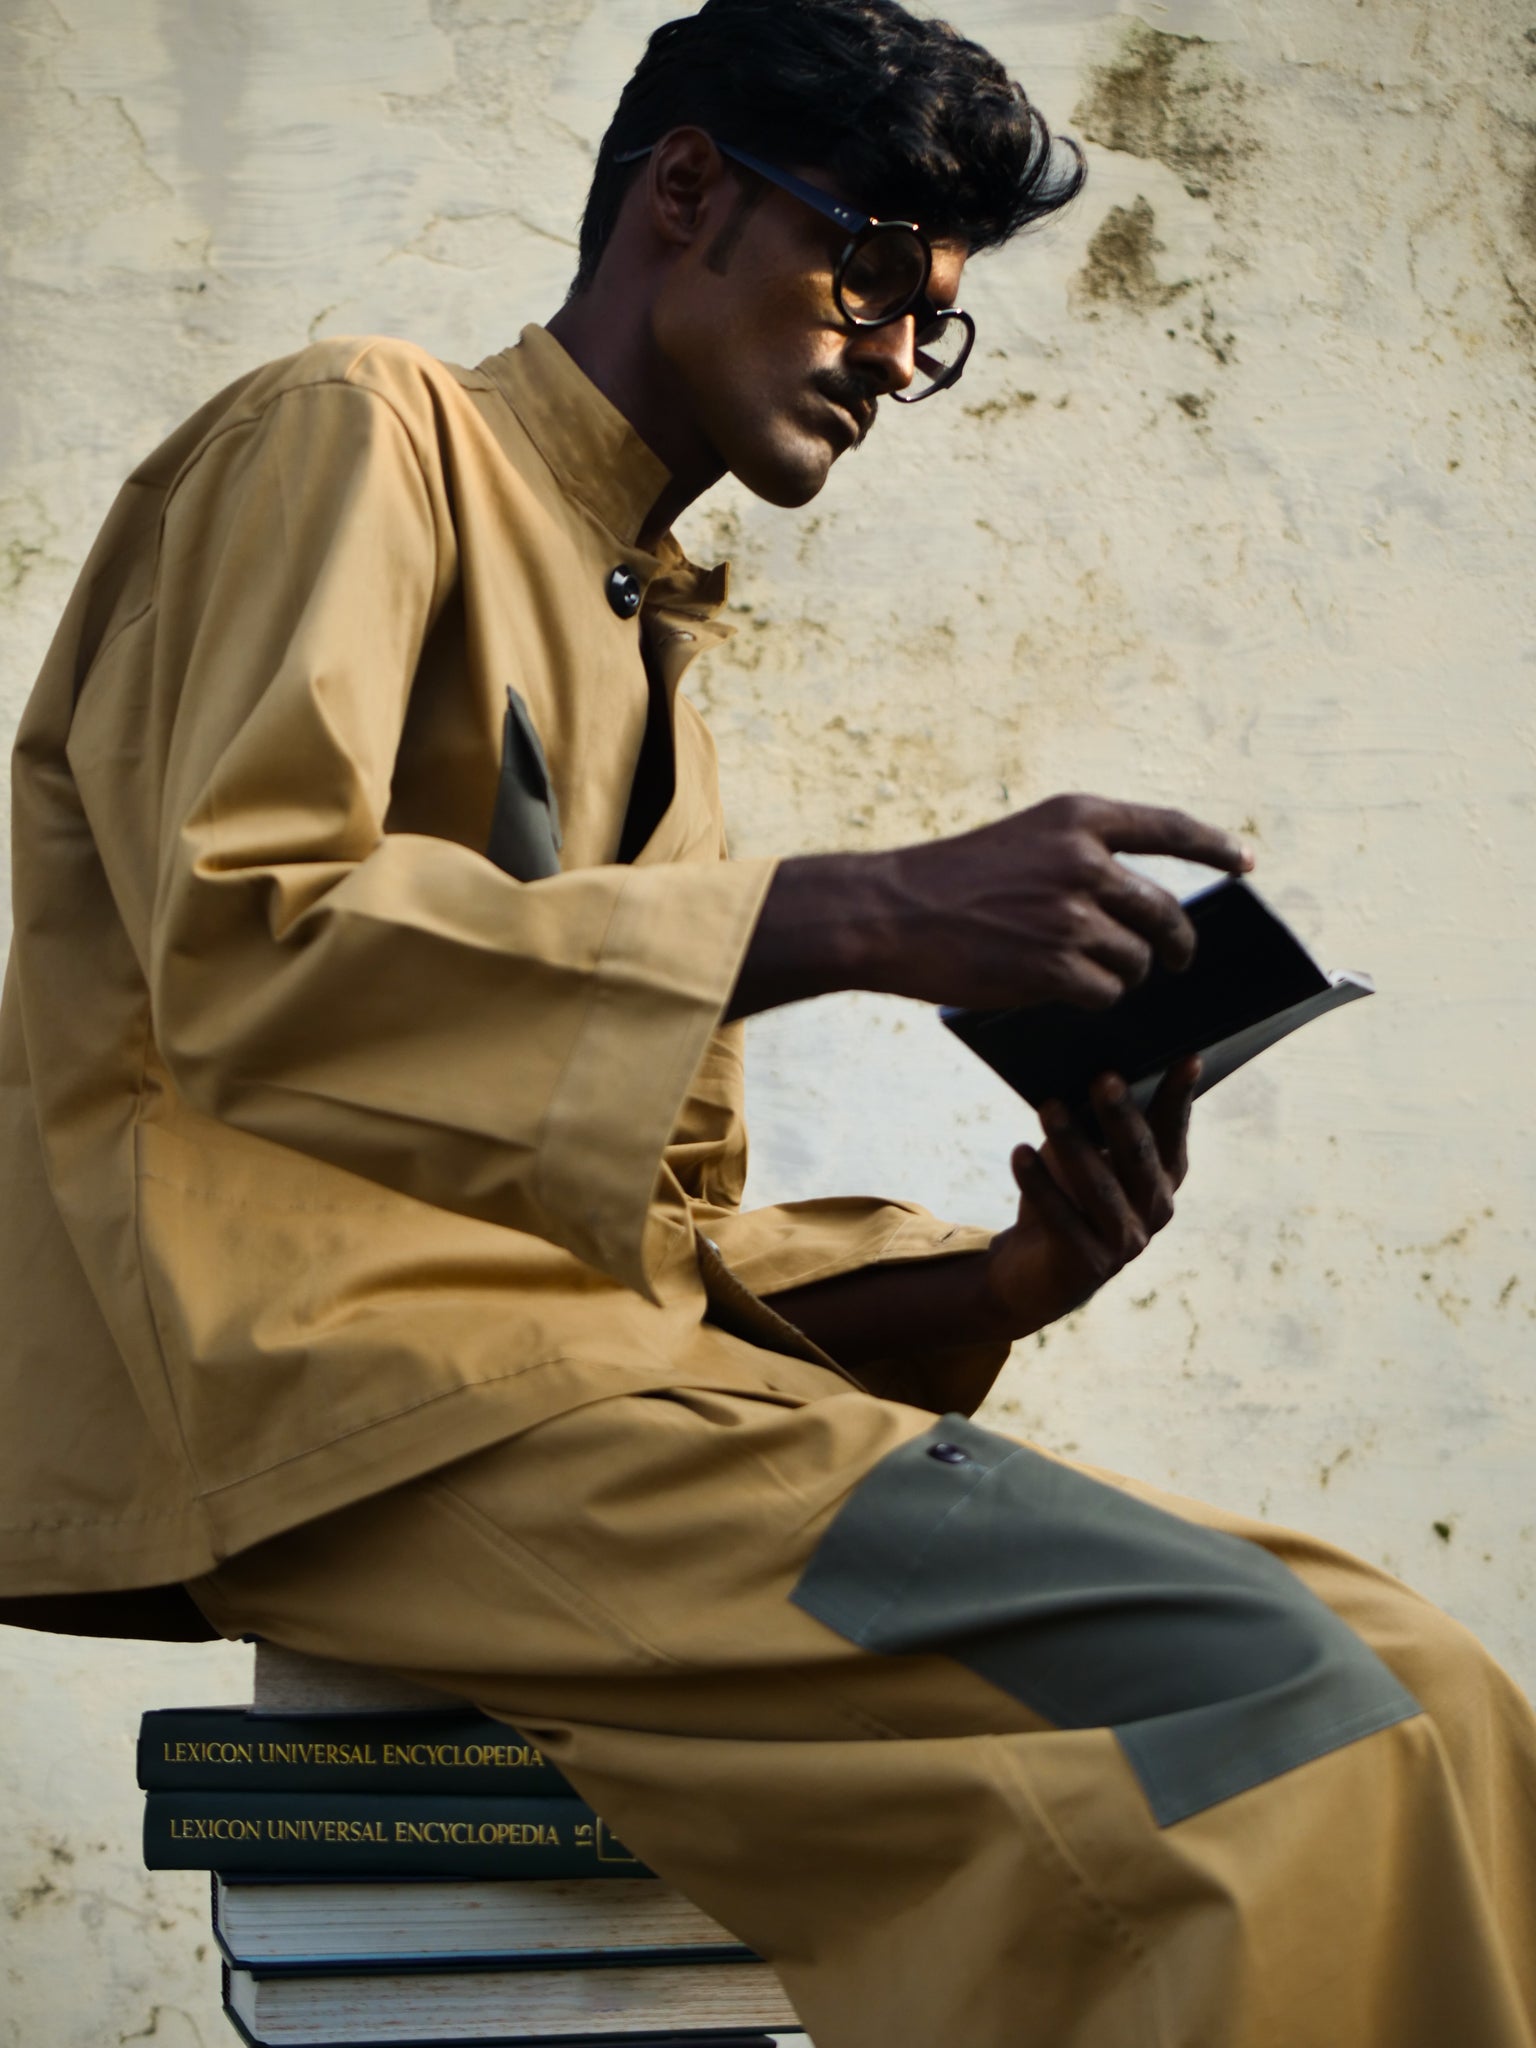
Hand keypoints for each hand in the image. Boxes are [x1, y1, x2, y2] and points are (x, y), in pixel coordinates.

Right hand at [727, 793, 1250, 1021]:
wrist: (889, 912)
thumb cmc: (949, 883)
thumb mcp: (1022, 843)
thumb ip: (1080, 859)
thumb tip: (1136, 904)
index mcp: (1077, 818)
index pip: (1168, 828)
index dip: (1214, 845)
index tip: (1243, 861)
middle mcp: (1085, 861)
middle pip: (1164, 912)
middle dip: (1175, 945)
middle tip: (1174, 961)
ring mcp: (1073, 915)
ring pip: (1136, 961)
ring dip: (1121, 976)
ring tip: (1085, 977)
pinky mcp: (1056, 966)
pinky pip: (1105, 993)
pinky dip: (1093, 999)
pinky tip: (1063, 994)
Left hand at [980, 1059, 1198, 1336]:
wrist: (1032, 1273)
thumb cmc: (1064, 1198)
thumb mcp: (1083, 1157)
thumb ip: (1095, 1126)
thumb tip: (1089, 1076)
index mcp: (1163, 1178)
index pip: (1174, 1131)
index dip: (1180, 1097)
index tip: (1190, 1057)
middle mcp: (1154, 1210)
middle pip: (1139, 1156)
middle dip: (1121, 1115)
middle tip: (1103, 1076)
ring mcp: (1125, 1243)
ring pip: (1100, 1187)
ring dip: (1072, 1144)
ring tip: (1049, 1107)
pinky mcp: (1087, 1265)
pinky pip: (1062, 1219)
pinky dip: (1039, 1185)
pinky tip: (1019, 1153)